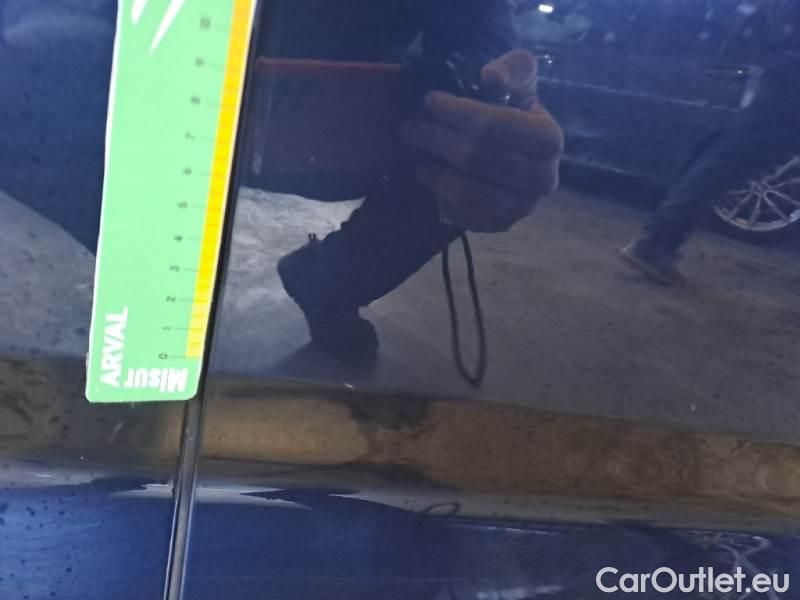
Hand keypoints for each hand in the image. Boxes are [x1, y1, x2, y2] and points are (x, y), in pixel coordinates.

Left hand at [402, 49, 562, 232]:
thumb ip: (510, 69)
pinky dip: (442, 196)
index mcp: (550, 140)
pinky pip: (465, 215)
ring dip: (435, 172)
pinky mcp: (503, 226)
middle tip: (410, 128)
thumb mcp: (519, 81)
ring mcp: (523, 207)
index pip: (499, 125)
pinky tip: (431, 178)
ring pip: (469, 191)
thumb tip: (490, 77)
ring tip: (416, 155)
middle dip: (438, 140)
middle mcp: (543, 179)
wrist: (522, 153)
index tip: (429, 100)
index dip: (460, 112)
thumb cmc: (515, 111)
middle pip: (479, 159)